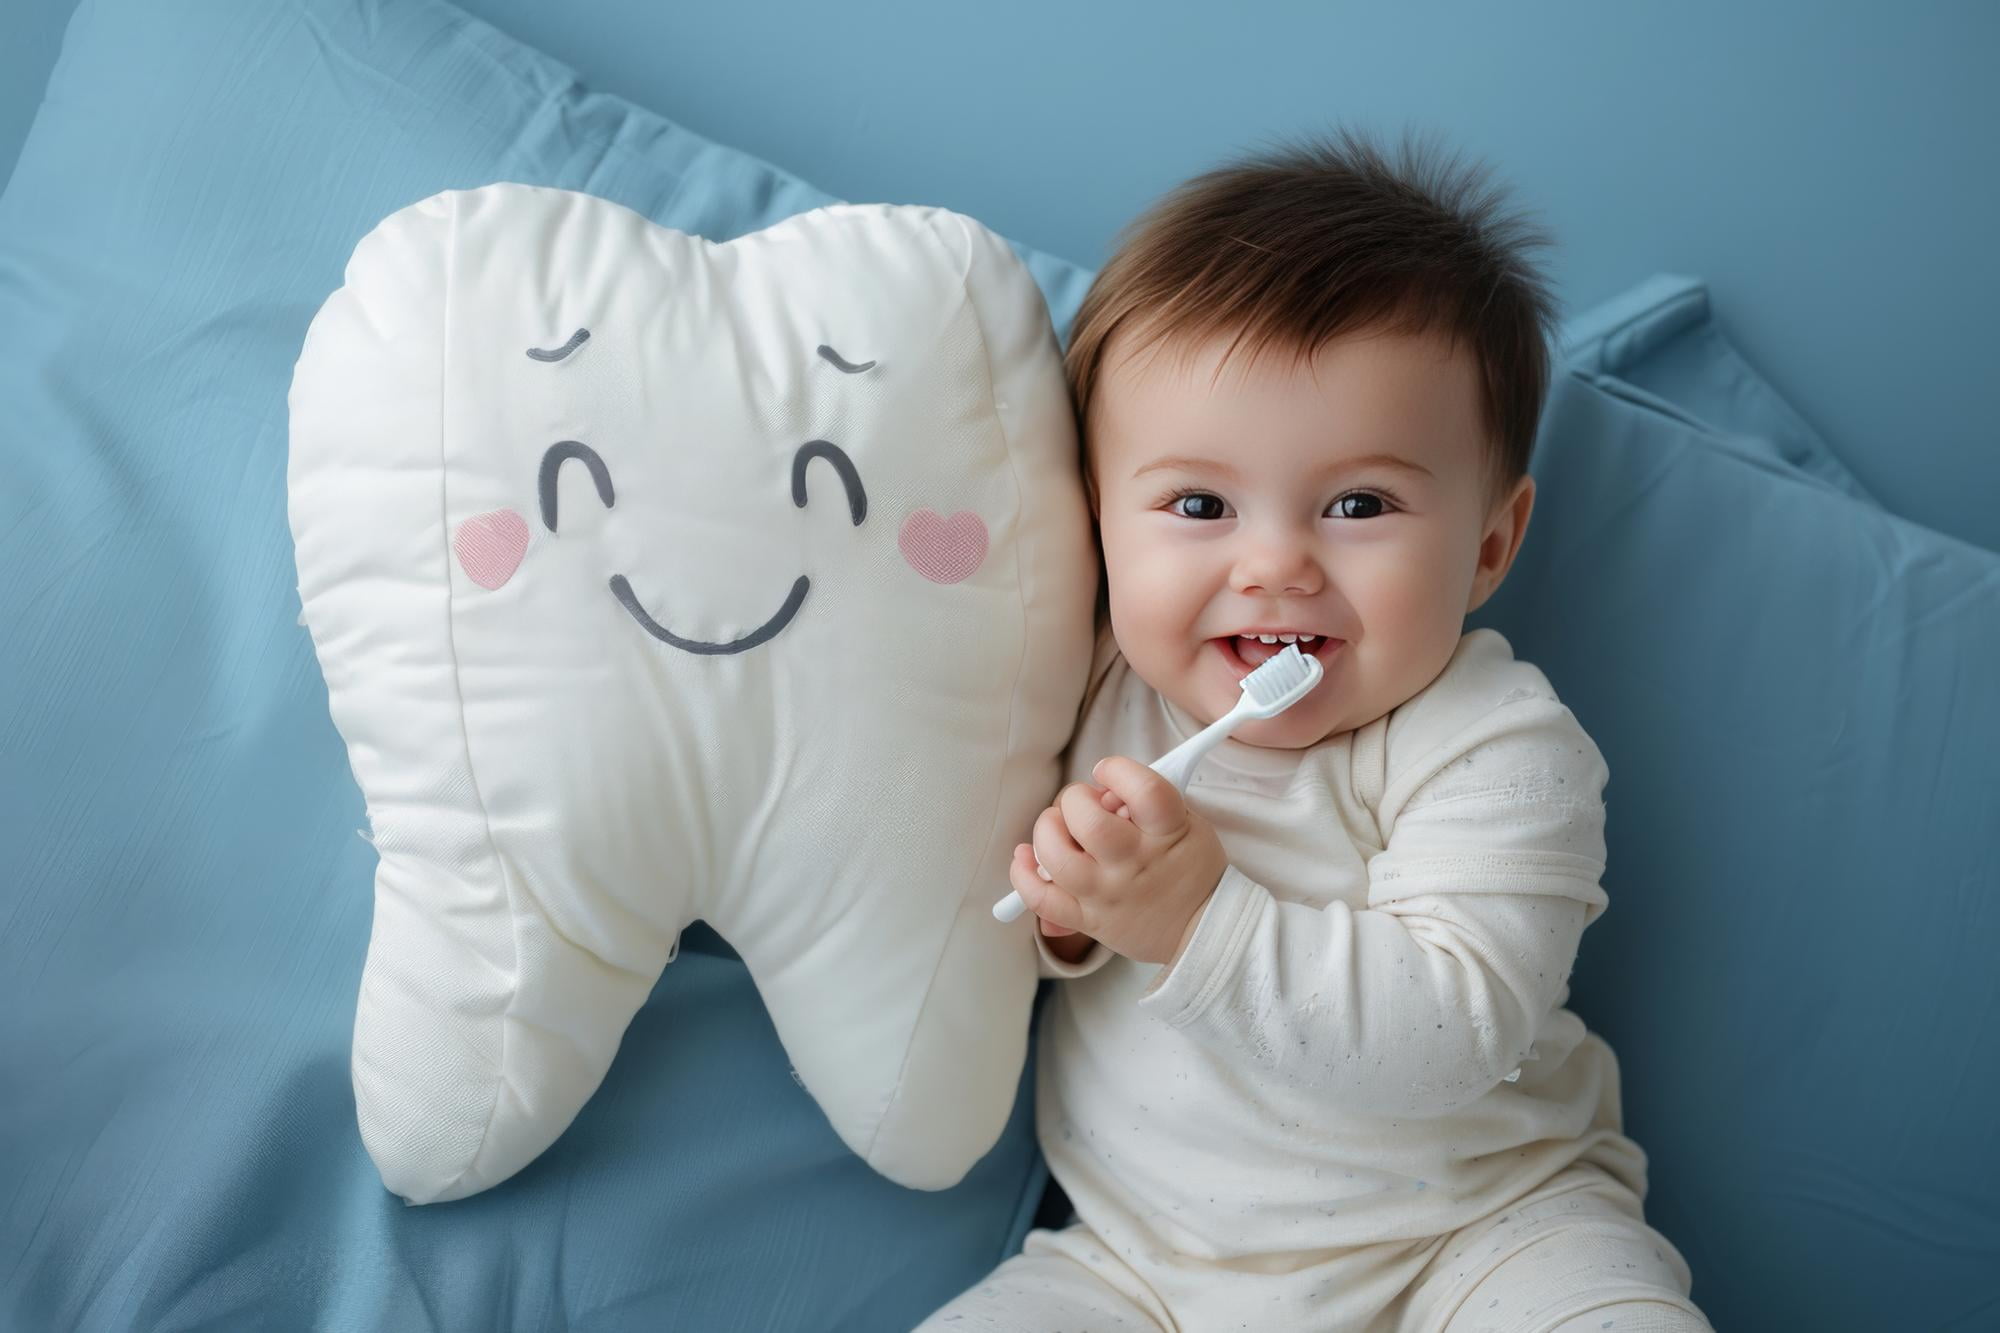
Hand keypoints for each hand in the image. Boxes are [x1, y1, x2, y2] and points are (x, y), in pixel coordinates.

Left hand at [1009, 756, 1227, 966]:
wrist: (1204, 930)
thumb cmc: (1191, 868)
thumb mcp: (1189, 823)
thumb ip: (1148, 800)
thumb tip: (1100, 790)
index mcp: (1167, 833)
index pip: (1141, 788)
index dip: (1115, 770)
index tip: (1106, 771)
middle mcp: (1134, 864)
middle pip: (1087, 820)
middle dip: (1074, 799)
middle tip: (1081, 804)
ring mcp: (1107, 894)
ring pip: (1056, 857)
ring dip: (1046, 832)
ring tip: (1057, 829)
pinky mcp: (1089, 920)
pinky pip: (1042, 900)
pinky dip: (1024, 877)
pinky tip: (1025, 859)